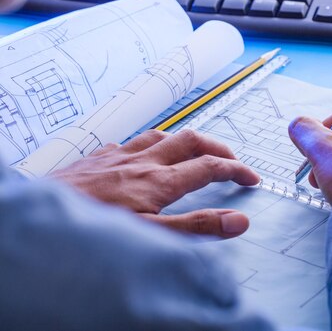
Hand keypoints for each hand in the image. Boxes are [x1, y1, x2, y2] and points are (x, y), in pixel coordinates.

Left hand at [49, 130, 259, 237]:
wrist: (40, 220)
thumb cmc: (92, 231)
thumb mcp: (151, 236)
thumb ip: (197, 227)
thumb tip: (236, 221)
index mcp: (159, 181)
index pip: (210, 167)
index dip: (236, 171)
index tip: (251, 179)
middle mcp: (141, 162)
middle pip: (191, 140)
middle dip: (218, 147)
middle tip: (232, 162)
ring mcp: (117, 156)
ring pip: (161, 135)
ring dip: (185, 141)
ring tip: (195, 152)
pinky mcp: (96, 158)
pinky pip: (130, 142)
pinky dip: (148, 145)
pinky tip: (142, 155)